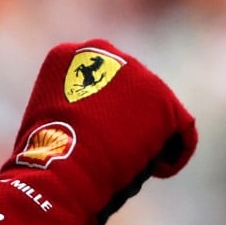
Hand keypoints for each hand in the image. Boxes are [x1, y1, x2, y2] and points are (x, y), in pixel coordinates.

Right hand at [5, 40, 198, 224]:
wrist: (59, 172)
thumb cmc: (44, 164)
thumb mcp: (48, 126)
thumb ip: (72, 113)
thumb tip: (91, 130)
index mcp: (68, 55)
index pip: (97, 81)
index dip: (99, 115)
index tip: (91, 143)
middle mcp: (104, 52)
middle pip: (130, 90)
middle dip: (129, 123)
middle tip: (118, 158)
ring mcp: (137, 74)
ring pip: (156, 110)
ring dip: (149, 140)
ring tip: (132, 167)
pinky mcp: (164, 102)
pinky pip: (181, 132)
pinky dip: (173, 156)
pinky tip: (156, 172)